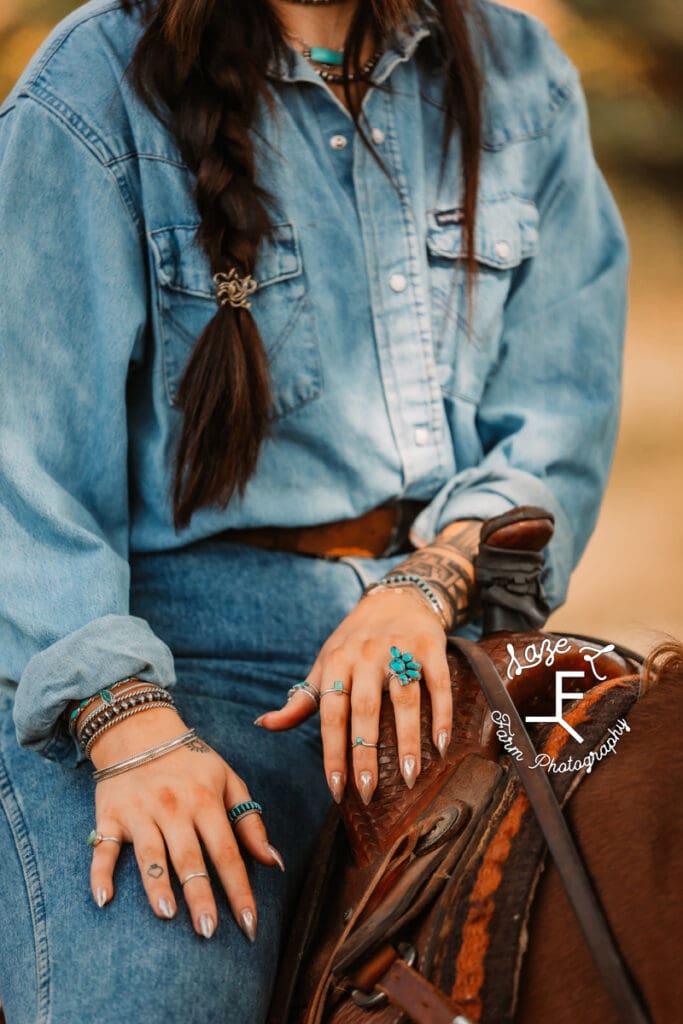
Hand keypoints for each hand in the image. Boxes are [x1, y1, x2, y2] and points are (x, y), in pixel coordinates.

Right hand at [87, 707, 284, 938]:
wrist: (139, 730)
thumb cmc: (191, 762)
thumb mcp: (228, 780)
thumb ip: (250, 821)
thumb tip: (274, 862)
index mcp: (206, 800)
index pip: (227, 852)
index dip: (239, 890)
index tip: (249, 925)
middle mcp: (173, 808)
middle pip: (189, 858)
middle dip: (200, 896)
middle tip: (209, 932)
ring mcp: (140, 813)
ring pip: (150, 853)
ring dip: (157, 884)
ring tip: (167, 915)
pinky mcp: (110, 816)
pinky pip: (103, 848)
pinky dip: (101, 873)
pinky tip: (104, 899)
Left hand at [254, 588, 451, 804]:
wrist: (397, 598)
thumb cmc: (355, 641)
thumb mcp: (325, 664)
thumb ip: (301, 699)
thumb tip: (264, 725)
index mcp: (337, 662)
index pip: (331, 713)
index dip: (333, 753)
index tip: (337, 789)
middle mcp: (366, 655)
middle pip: (365, 710)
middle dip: (366, 753)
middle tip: (368, 792)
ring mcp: (400, 650)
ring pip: (405, 699)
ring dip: (408, 740)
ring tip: (409, 776)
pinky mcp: (431, 647)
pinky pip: (438, 684)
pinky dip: (442, 714)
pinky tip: (442, 745)